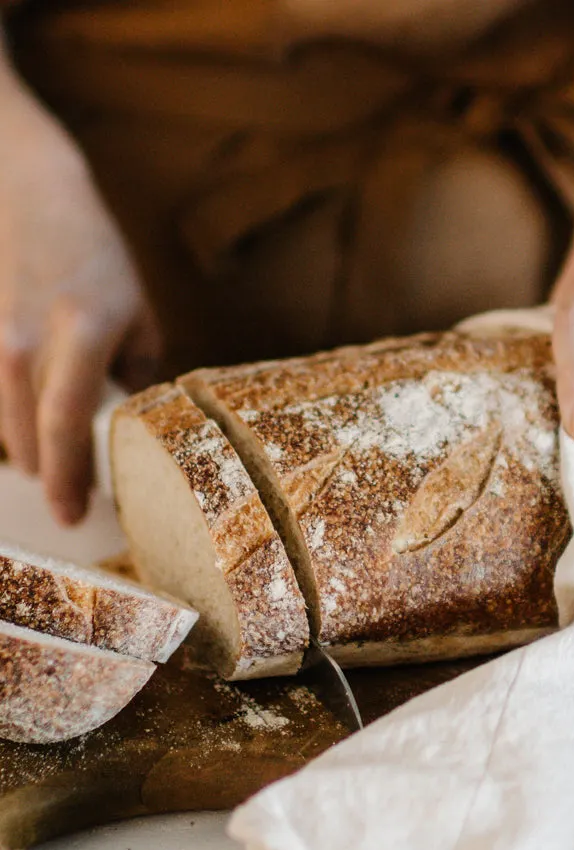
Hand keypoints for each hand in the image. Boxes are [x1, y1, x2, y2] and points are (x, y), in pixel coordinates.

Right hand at [0, 82, 158, 523]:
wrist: (21, 186)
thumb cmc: (93, 255)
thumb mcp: (136, 311)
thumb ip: (135, 374)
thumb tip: (128, 430)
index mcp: (86, 330)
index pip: (69, 424)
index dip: (69, 478)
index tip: (74, 514)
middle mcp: (29, 337)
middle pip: (27, 438)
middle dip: (50, 473)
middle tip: (71, 493)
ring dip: (24, 447)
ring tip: (49, 455)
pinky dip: (3, 416)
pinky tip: (21, 417)